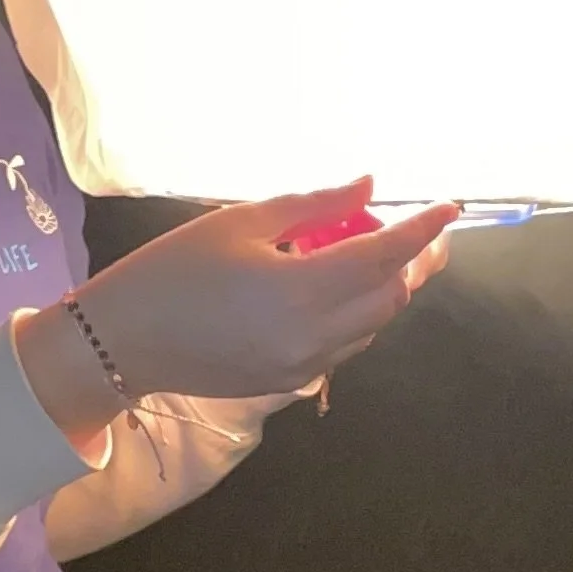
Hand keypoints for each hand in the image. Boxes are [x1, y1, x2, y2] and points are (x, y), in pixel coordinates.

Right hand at [14, 177, 456, 452]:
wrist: (122, 343)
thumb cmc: (173, 270)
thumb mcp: (240, 222)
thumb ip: (313, 206)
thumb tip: (368, 188)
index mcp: (300, 291)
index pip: (383, 256)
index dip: (422, 230)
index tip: (451, 206)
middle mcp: (313, 337)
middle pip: (390, 297)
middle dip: (416, 262)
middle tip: (426, 231)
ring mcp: (303, 367)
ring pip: (372, 326)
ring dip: (389, 289)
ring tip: (385, 252)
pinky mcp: (289, 383)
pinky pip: (345, 347)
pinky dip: (359, 314)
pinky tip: (343, 287)